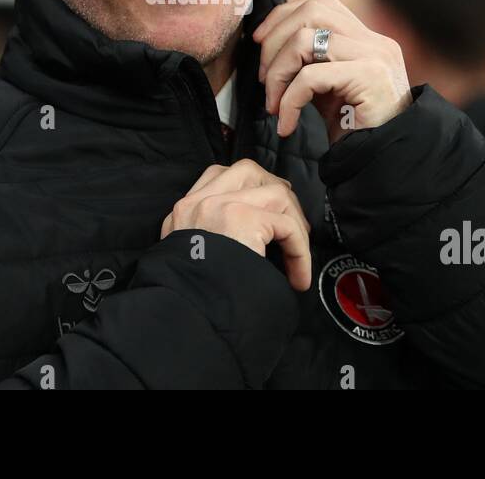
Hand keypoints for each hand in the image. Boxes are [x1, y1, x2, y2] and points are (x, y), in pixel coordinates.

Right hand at [160, 160, 312, 290]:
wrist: (183, 315)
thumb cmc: (193, 298)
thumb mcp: (188, 259)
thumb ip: (208, 240)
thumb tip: (251, 241)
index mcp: (184, 211)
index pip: (218, 176)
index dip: (251, 189)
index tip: (268, 215)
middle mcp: (198, 203)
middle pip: (248, 171)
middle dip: (278, 193)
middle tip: (293, 225)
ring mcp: (219, 207)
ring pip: (275, 193)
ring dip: (296, 224)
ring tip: (298, 255)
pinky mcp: (241, 219)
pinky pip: (287, 225)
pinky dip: (300, 250)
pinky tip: (298, 275)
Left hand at [253, 0, 411, 143]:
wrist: (386, 162)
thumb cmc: (354, 130)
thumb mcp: (328, 87)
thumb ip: (309, 61)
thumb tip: (266, 42)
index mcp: (366, 38)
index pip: (320, 4)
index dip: (283, 17)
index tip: (259, 43)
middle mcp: (375, 40)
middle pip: (312, 11)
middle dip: (275, 42)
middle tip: (265, 81)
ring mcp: (375, 56)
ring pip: (306, 40)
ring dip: (278, 72)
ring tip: (274, 105)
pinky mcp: (369, 78)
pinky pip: (311, 77)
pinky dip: (288, 100)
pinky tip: (286, 124)